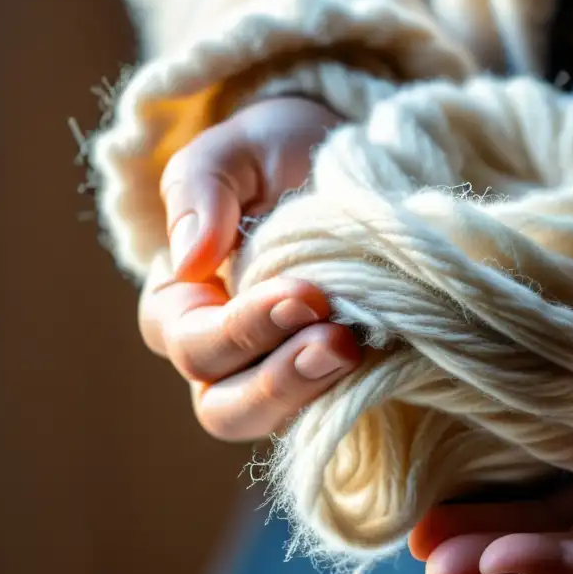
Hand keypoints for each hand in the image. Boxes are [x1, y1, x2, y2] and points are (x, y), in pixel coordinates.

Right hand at [137, 96, 360, 440]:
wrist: (346, 162)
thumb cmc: (276, 155)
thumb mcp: (235, 151)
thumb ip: (200, 189)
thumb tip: (189, 260)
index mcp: (182, 304)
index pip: (191, 343)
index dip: (241, 330)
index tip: (304, 295)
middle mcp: (224, 354)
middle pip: (225, 408)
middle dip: (279, 383)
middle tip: (338, 343)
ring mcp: (279, 373)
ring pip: (277, 423)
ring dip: (317, 395)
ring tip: (360, 352)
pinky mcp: (332, 381)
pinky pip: (332, 412)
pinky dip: (356, 395)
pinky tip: (390, 363)